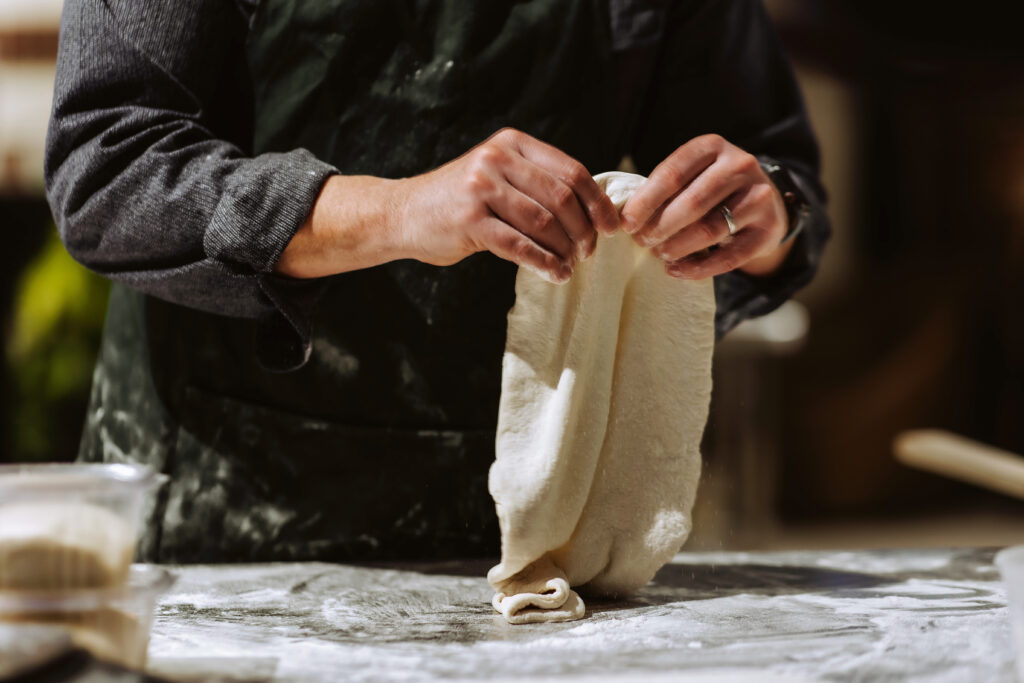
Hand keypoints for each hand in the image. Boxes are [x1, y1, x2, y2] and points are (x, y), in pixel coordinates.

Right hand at [395, 128, 618, 282]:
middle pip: (561, 197)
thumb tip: (591, 209)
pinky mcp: (469, 220)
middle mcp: (497, 159)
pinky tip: (554, 274)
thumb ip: (535, 182)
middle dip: (583, 230)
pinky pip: (520, 245)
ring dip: (565, 250)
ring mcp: (481, 188)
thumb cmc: (458, 202)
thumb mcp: (497, 176)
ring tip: (570, 266)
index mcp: (511, 143)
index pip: (571, 171)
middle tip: (588, 252)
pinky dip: (544, 263)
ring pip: (544, 223)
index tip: (611, 227)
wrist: (403, 214)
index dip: (597, 202)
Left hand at [620, 134, 790, 278]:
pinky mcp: (769, 229)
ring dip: (678, 246)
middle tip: (642, 242)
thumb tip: (627, 217)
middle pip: (692, 202)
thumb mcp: (692, 175)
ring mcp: (759, 196)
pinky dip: (698, 268)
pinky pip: (729, 256)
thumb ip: (665, 189)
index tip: (627, 223)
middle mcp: (740, 165)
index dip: (645, 201)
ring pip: (710, 229)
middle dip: (661, 226)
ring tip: (660, 254)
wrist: (766, 201)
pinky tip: (676, 271)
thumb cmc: (713, 189)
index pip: (672, 173)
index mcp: (713, 147)